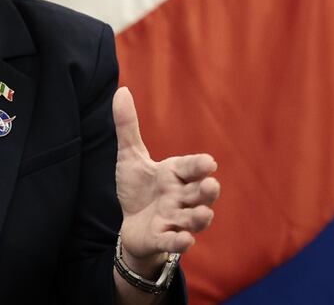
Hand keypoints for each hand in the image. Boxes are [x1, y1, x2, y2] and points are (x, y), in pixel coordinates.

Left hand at [112, 87, 218, 269]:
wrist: (133, 226)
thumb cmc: (139, 189)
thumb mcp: (130, 157)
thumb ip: (127, 126)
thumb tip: (121, 90)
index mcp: (174, 175)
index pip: (191, 167)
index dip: (199, 165)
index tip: (208, 163)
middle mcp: (180, 197)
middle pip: (200, 194)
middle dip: (206, 191)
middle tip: (211, 185)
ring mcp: (175, 220)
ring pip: (193, 219)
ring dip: (198, 217)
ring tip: (203, 214)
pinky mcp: (164, 239)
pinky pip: (175, 242)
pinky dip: (180, 242)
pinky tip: (183, 239)